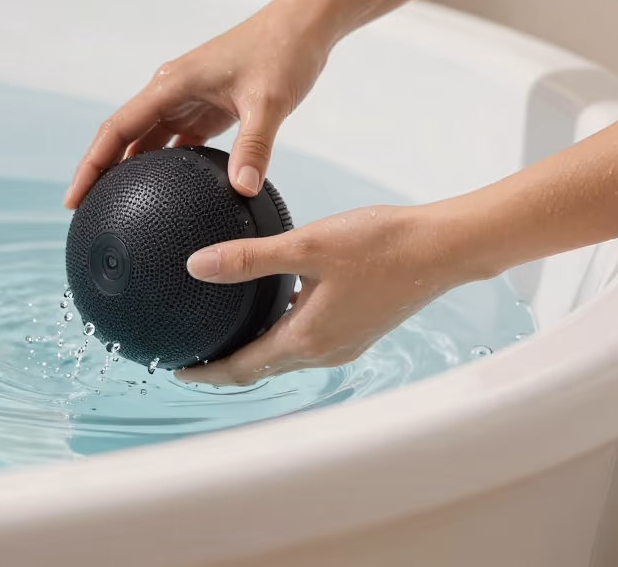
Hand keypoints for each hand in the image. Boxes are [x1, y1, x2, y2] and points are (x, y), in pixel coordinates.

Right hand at [64, 1, 331, 208]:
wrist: (304, 25)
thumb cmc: (283, 51)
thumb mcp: (269, 101)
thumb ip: (254, 146)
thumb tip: (243, 190)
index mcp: (171, 84)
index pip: (117, 129)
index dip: (91, 166)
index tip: (73, 200)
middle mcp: (171, 91)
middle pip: (124, 138)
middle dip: (102, 173)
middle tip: (88, 214)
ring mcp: (188, 99)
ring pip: (148, 141)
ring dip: (131, 171)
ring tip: (118, 210)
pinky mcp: (207, 108)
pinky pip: (177, 142)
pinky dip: (167, 167)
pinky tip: (167, 194)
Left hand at [175, 203, 493, 385]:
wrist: (439, 249)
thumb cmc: (379, 245)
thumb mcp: (306, 247)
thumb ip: (249, 258)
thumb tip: (197, 265)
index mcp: (307, 339)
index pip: (243, 369)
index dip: (207, 372)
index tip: (177, 369)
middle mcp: (325, 351)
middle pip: (262, 369)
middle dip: (226, 366)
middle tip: (194, 354)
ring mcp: (345, 343)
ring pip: (286, 356)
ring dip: (254, 352)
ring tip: (227, 333)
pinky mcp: (358, 328)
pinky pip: (308, 342)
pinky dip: (281, 335)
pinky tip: (277, 308)